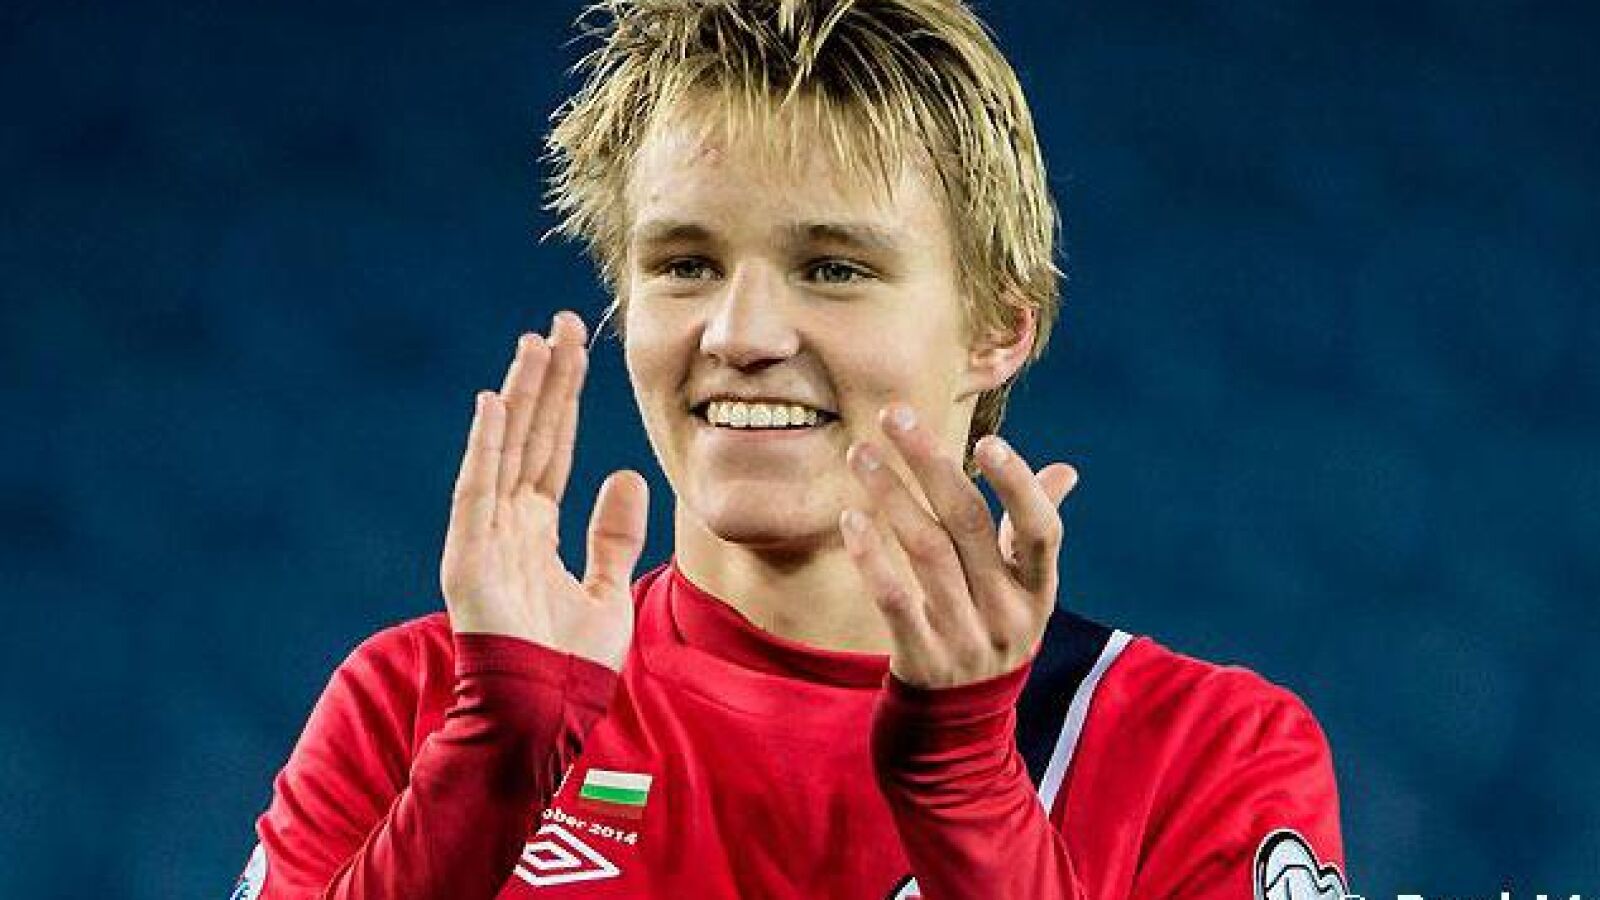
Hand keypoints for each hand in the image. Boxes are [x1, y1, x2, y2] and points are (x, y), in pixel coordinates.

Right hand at [439, 311, 648, 671]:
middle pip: (531, 437)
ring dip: (520, 396)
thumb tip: (626, 478)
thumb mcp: (608, 590)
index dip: (565, 401)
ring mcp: (486, 536)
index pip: (553, 450)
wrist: (543, 715)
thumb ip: (614, 536)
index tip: (576, 351)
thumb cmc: (571, 665)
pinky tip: (495, 403)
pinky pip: (478, 490)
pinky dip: (485, 447)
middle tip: (560, 324)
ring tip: (535, 343)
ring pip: (507, 450)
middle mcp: (509, 524)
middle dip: (546, 381)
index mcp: (537, 530)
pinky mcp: (470, 556)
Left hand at [840, 403, 1077, 688]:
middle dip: (930, 463)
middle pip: (969, 525)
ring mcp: (965, 639)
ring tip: (860, 454)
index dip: (1019, 487)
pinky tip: (850, 518)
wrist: (961, 731)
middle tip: (894, 415)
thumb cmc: (992, 634)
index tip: (989, 439)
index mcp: (1038, 591)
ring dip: (890, 495)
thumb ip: (1033, 532)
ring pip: (927, 552)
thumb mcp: (1024, 593)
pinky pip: (894, 599)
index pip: (1040, 533)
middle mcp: (1008, 614)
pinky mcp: (921, 659)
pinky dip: (871, 556)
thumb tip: (1065, 471)